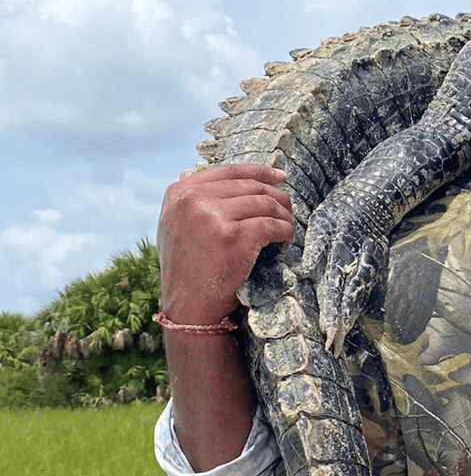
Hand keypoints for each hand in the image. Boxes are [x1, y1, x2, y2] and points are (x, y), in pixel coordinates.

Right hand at [156, 164, 294, 322]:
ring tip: (289, 225)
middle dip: (276, 196)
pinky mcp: (235, 237)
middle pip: (250, 187)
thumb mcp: (175, 225)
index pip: (228, 171)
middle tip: (289, 209)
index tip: (280, 177)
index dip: (259, 172)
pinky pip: (272, 225)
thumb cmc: (187, 269)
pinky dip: (285, 230)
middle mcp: (194, 199)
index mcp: (179, 193)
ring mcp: (214, 216)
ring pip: (264, 203)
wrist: (188, 305)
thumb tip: (220, 180)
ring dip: (284, 214)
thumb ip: (192, 201)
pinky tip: (287, 238)